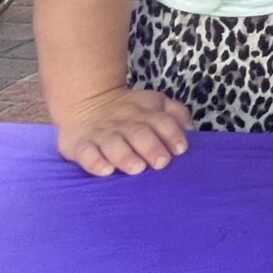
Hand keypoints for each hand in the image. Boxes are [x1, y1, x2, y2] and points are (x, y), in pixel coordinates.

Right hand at [55, 85, 189, 176]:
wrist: (87, 102)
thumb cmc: (130, 112)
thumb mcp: (155, 104)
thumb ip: (175, 113)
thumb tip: (190, 128)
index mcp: (146, 113)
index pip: (162, 121)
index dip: (172, 134)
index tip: (180, 149)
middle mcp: (125, 123)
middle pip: (140, 133)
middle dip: (152, 147)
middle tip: (161, 162)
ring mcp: (103, 134)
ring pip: (114, 144)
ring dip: (126, 156)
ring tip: (137, 168)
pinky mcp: (81, 145)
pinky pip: (87, 154)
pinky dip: (95, 162)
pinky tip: (105, 171)